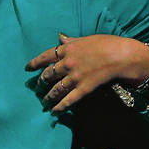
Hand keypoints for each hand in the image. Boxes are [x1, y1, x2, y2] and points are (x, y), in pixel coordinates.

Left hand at [26, 32, 148, 111]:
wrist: (121, 56)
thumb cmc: (107, 43)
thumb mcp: (87, 38)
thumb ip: (71, 41)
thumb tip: (60, 37)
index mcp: (67, 49)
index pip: (45, 57)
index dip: (34, 63)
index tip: (27, 68)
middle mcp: (67, 63)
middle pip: (48, 75)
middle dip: (40, 82)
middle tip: (36, 87)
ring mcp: (74, 77)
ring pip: (55, 89)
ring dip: (48, 96)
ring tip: (43, 101)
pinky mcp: (82, 88)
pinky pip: (68, 100)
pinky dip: (59, 106)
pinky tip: (54, 111)